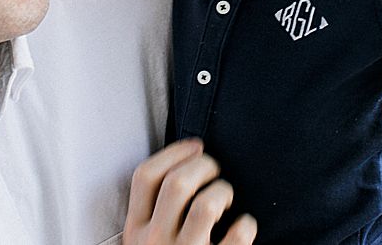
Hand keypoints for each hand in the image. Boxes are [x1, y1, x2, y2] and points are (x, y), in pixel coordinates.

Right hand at [123, 138, 256, 244]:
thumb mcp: (147, 242)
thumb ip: (156, 213)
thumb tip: (187, 166)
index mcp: (135, 232)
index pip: (144, 177)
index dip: (174, 152)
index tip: (195, 145)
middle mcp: (155, 243)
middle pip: (177, 183)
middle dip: (203, 165)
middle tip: (216, 170)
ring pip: (205, 204)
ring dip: (223, 192)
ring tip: (227, 199)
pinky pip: (237, 236)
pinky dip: (246, 224)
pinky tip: (243, 226)